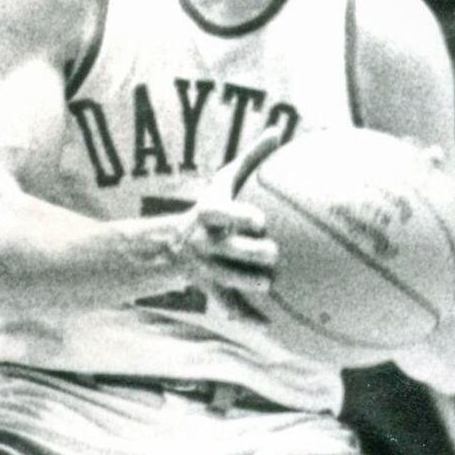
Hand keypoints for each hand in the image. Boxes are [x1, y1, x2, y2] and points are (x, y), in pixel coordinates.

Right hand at [177, 127, 282, 310]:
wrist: (174, 245)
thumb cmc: (214, 207)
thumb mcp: (226, 181)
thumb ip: (253, 158)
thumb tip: (280, 129)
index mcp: (210, 215)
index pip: (222, 215)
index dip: (239, 217)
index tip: (259, 219)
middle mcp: (207, 244)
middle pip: (229, 251)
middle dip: (250, 253)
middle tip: (273, 253)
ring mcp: (208, 270)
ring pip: (230, 281)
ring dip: (250, 283)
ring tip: (269, 283)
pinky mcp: (212, 291)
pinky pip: (230, 307)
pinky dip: (247, 317)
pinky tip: (269, 326)